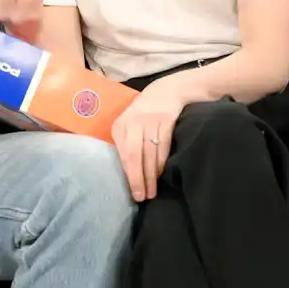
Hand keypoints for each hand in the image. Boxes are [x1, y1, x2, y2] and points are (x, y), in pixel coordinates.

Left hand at [111, 76, 185, 201]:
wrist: (168, 90)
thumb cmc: (145, 114)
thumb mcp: (130, 125)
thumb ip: (126, 145)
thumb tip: (127, 174)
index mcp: (121, 126)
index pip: (123, 155)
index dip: (128, 175)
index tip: (132, 193)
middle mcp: (133, 122)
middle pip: (134, 156)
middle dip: (138, 179)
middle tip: (142, 197)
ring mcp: (150, 121)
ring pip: (149, 153)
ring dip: (151, 175)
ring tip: (153, 191)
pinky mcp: (166, 120)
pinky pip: (164, 146)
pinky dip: (162, 162)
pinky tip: (162, 174)